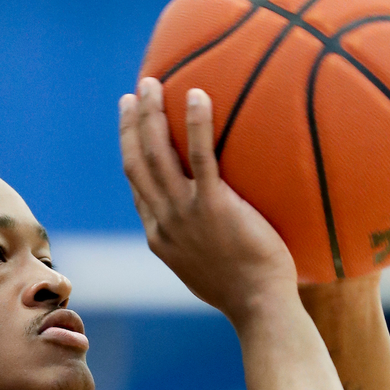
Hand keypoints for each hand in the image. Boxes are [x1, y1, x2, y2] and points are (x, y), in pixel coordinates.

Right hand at [119, 78, 296, 324]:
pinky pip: (201, 157)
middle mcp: (163, 222)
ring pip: (155, 155)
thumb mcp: (213, 267)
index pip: (137, 186)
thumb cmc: (247, 292)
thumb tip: (223, 219)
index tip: (131, 124)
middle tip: (135, 92)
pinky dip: (196, 124)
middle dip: (130, 124)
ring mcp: (185, 215)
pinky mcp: (214, 207)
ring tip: (152, 83)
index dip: (130, 150)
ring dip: (149, 115)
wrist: (258, 307)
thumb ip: (207, 238)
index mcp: (159, 235)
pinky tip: (198, 95)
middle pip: (135, 163)